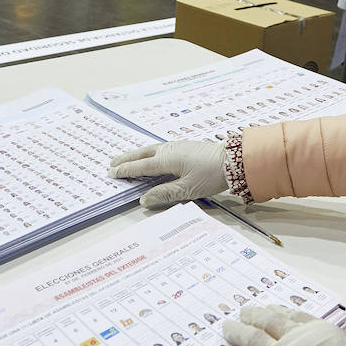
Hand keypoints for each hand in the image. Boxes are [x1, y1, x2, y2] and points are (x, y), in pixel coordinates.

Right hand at [108, 141, 227, 208]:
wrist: (234, 161)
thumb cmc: (212, 175)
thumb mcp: (188, 190)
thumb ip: (164, 194)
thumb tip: (144, 200)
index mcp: (167, 160)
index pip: (140, 167)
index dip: (125, 170)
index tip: (111, 172)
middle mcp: (169, 149)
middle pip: (142, 154)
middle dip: (126, 158)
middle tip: (111, 163)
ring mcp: (177, 145)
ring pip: (150, 149)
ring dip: (136, 154)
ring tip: (125, 158)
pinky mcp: (184, 146)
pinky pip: (158, 148)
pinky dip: (147, 152)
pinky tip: (149, 155)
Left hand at [218, 305, 345, 345]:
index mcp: (321, 332)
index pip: (295, 317)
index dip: (279, 313)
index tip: (270, 309)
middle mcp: (298, 340)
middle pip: (270, 322)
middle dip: (255, 317)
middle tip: (244, 312)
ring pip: (251, 339)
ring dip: (237, 332)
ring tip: (227, 328)